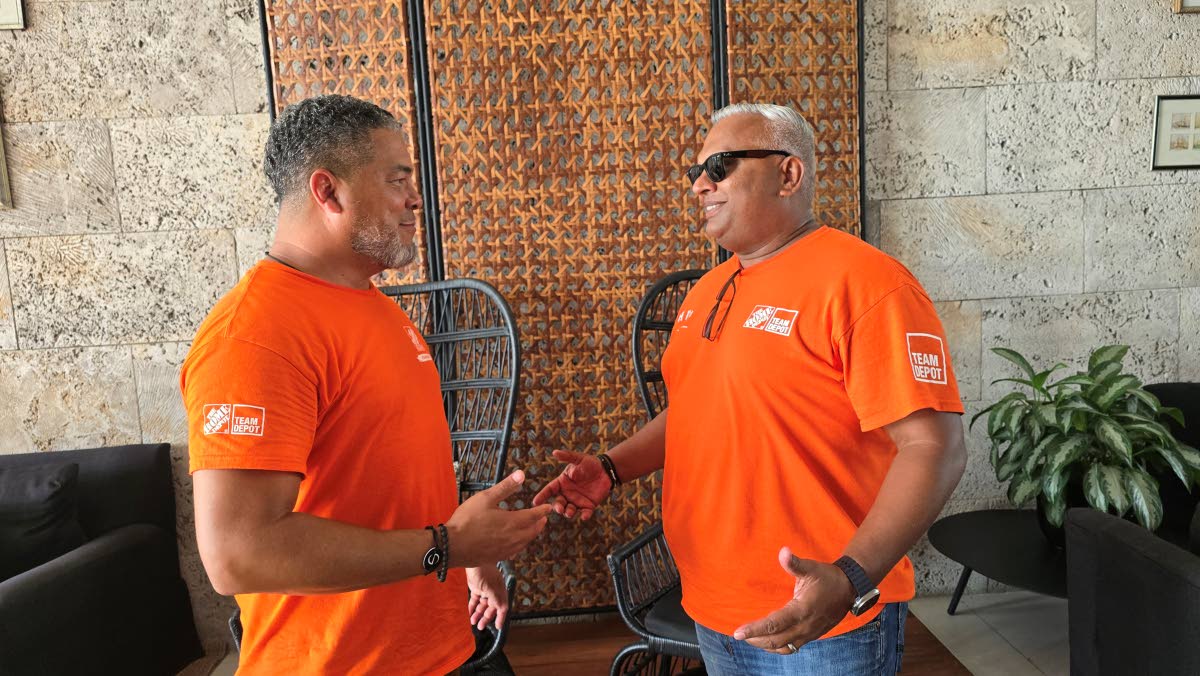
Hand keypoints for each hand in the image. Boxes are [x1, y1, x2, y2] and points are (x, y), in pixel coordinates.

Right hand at [447, 470, 552, 567]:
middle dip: (539, 523)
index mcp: (513, 522)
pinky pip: (515, 551)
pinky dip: (520, 544)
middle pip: (532, 531)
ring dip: (531, 534)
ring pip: (525, 542)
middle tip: (543, 519)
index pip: (534, 515)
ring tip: (532, 529)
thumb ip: (505, 487)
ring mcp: (506, 550)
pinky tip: (516, 543)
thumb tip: (521, 474)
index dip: (542, 510)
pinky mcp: (498, 557)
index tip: (548, 507)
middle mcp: (513, 537)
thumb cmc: (468, 520)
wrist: (452, 546)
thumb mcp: (486, 498)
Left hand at [466, 564, 508, 630]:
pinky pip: (475, 600)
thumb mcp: (490, 587)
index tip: (498, 627)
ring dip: (478, 614)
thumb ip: (496, 599)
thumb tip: (502, 609)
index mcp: (500, 591)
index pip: (503, 607)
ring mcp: (485, 589)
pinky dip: (472, 607)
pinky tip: (468, 613)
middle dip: (486, 618)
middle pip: (491, 608)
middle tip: (480, 626)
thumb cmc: (483, 570)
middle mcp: (494, 591)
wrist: (472, 558)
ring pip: (482, 605)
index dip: (501, 618)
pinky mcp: (476, 587)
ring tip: (473, 622)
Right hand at [530, 449, 612, 519]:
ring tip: (570, 512)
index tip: (535, 502)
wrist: (606, 470)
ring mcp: (577, 501)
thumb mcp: (578, 459)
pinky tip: (584, 516)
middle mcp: (567, 494)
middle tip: (559, 508)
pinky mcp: (588, 506)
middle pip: (558, 503)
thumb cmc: (590, 463)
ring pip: (569, 510)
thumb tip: (554, 452)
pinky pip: (585, 513)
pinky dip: (584, 516)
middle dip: (557, 507)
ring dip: (568, 512)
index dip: (542, 495)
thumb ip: (567, 456)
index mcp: (562, 483)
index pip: (549, 490)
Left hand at [732, 547, 855, 653]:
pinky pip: (791, 648)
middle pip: (775, 639)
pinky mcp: (811, 636)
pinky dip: (777, 648)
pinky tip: (768, 643)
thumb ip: (794, 563)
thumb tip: (783, 551)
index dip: (755, 629)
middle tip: (739, 635)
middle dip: (755, 639)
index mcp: (801, 610)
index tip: (738, 632)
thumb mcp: (811, 568)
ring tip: (749, 640)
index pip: (774, 624)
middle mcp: (804, 626)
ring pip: (783, 647)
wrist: (849, 590)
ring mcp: (808, 633)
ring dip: (764, 645)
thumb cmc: (828, 578)